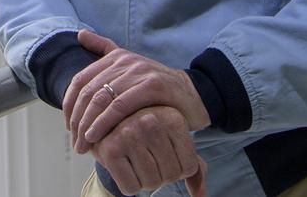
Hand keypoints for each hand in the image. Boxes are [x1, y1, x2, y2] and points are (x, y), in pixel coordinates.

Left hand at [64, 30, 211, 152]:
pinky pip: (121, 106)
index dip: (70, 104)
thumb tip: (80, 35)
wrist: (194, 96)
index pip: (81, 80)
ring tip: (83, 144)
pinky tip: (97, 136)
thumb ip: (105, 50)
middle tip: (74, 141)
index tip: (69, 126)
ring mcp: (139, 71)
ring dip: (88, 124)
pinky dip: (105, 122)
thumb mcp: (130, 68)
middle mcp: (125, 61)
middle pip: (89, 91)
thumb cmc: (157, 90)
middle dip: (77, 118)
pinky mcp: (152, 86)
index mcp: (115, 57)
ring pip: (102, 98)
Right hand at [89, 105, 207, 196]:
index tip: (164, 155)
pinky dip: (129, 185)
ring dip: (145, 181)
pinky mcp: (111, 149)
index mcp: (172, 118)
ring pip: (151, 183)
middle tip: (147, 159)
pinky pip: (131, 188)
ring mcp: (129, 133)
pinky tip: (124, 167)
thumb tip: (200, 195)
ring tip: (136, 162)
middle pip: (171, 176)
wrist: (107, 124)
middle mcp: (151, 121)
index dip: (178, 169)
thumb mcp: (174, 142)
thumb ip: (193, 166)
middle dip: (161, 176)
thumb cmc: (146, 135)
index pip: (189, 167)